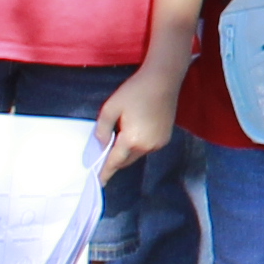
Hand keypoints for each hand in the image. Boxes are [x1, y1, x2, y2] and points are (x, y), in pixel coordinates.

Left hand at [96, 63, 185, 178]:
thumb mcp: (110, 108)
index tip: (98, 183)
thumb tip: (101, 145)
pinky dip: (138, 145)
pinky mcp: (166, 138)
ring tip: (123, 133)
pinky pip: (147, 148)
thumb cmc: (134, 91)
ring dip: (128, 151)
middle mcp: (147, 146)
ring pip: (137, 155)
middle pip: (126, 161)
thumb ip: (102, 130)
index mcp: (132, 140)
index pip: (115, 162)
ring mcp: (159, 143)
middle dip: (116, 159)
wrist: (163, 80)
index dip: (105, 172)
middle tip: (105, 148)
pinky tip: (136, 130)